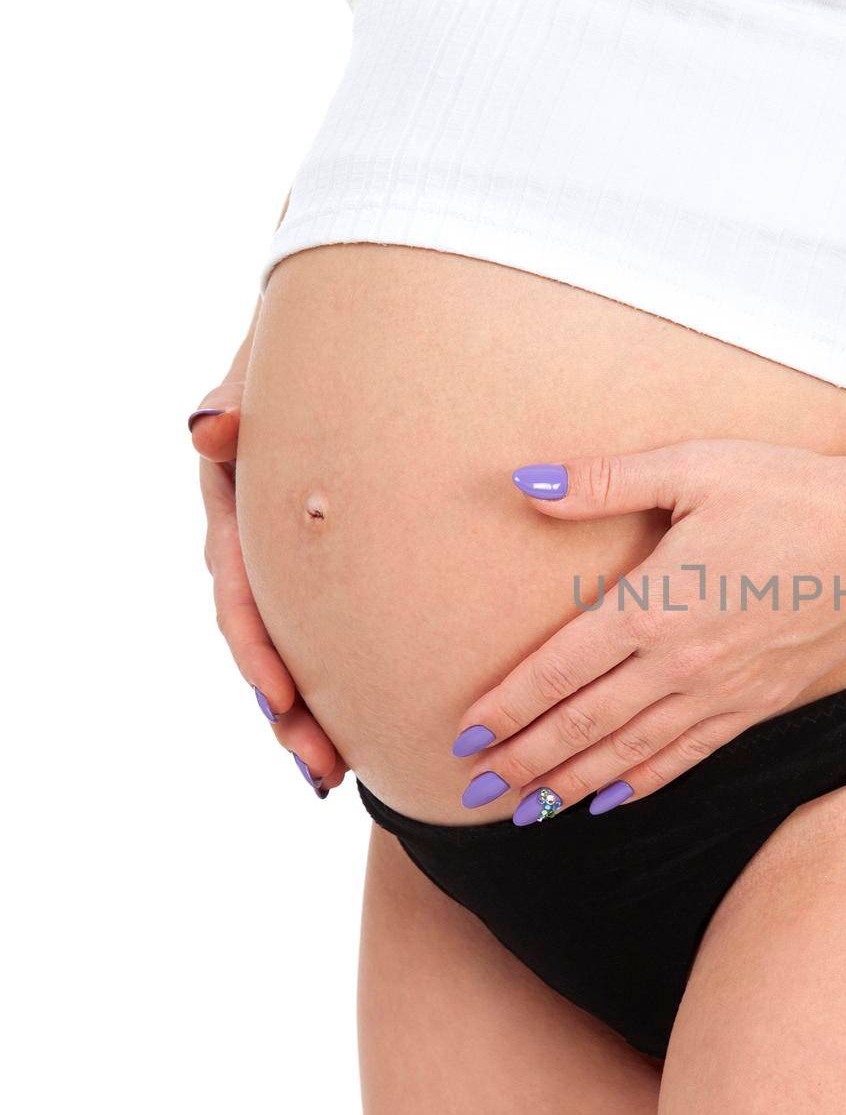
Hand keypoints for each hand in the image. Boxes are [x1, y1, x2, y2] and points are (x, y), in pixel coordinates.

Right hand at [191, 338, 346, 798]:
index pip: (239, 592)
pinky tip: (369, 729)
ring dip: (312, 714)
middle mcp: (258, 544)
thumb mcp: (268, 367)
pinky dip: (344, 679)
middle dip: (289, 713)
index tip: (283, 701)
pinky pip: (336, 629)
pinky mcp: (333, 565)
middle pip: (266, 644)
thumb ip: (241, 399)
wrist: (354, 342)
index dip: (258, 651)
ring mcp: (293, 560)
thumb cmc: (312, 350)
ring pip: (297, 650)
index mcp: (235, 505)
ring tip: (339, 772)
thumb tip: (206, 430)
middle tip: (323, 770)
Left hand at [450, 441, 845, 821]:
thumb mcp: (693, 467)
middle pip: (582, 724)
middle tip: (475, 789)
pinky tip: (610, 801)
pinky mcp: (756, 706)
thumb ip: (604, 481)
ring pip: (629, 753)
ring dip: (571, 784)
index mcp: (652, 604)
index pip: (558, 670)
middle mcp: (678, 662)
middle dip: (524, 760)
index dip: (507, 707)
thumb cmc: (788, 492)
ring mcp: (720, 693)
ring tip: (526, 810)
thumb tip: (524, 482)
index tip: (464, 735)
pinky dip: (642, 783)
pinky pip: (687, 757)